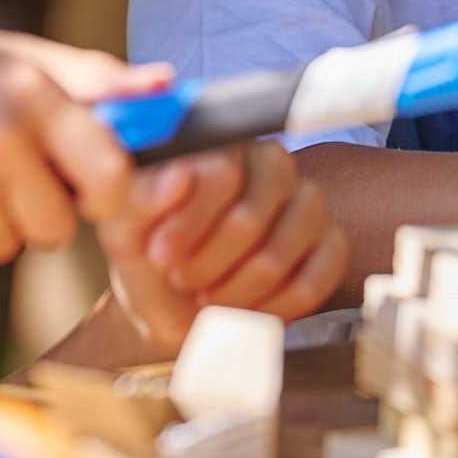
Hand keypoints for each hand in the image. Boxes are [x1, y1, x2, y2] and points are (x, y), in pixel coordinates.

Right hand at [0, 32, 155, 265]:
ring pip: (12, 244)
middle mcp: (3, 137)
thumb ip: (87, 75)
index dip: (107, 195)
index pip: (111, 172)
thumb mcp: (5, 55)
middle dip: (36, 212)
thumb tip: (163, 86)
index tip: (92, 192)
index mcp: (30, 89)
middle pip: (60, 225)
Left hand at [90, 139, 347, 356]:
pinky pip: (314, 280)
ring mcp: (307, 203)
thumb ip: (139, 196)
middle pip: (250, 218)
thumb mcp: (126, 225)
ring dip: (236, 291)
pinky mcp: (330, 244)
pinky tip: (246, 311)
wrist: (172, 302)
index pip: (221, 173)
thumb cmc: (150, 253)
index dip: (189, 221)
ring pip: (280, 253)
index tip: (160, 254)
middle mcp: (272, 164)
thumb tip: (178, 176)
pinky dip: (273, 308)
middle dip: (208, 263)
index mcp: (222, 145)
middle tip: (183, 279)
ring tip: (209, 296)